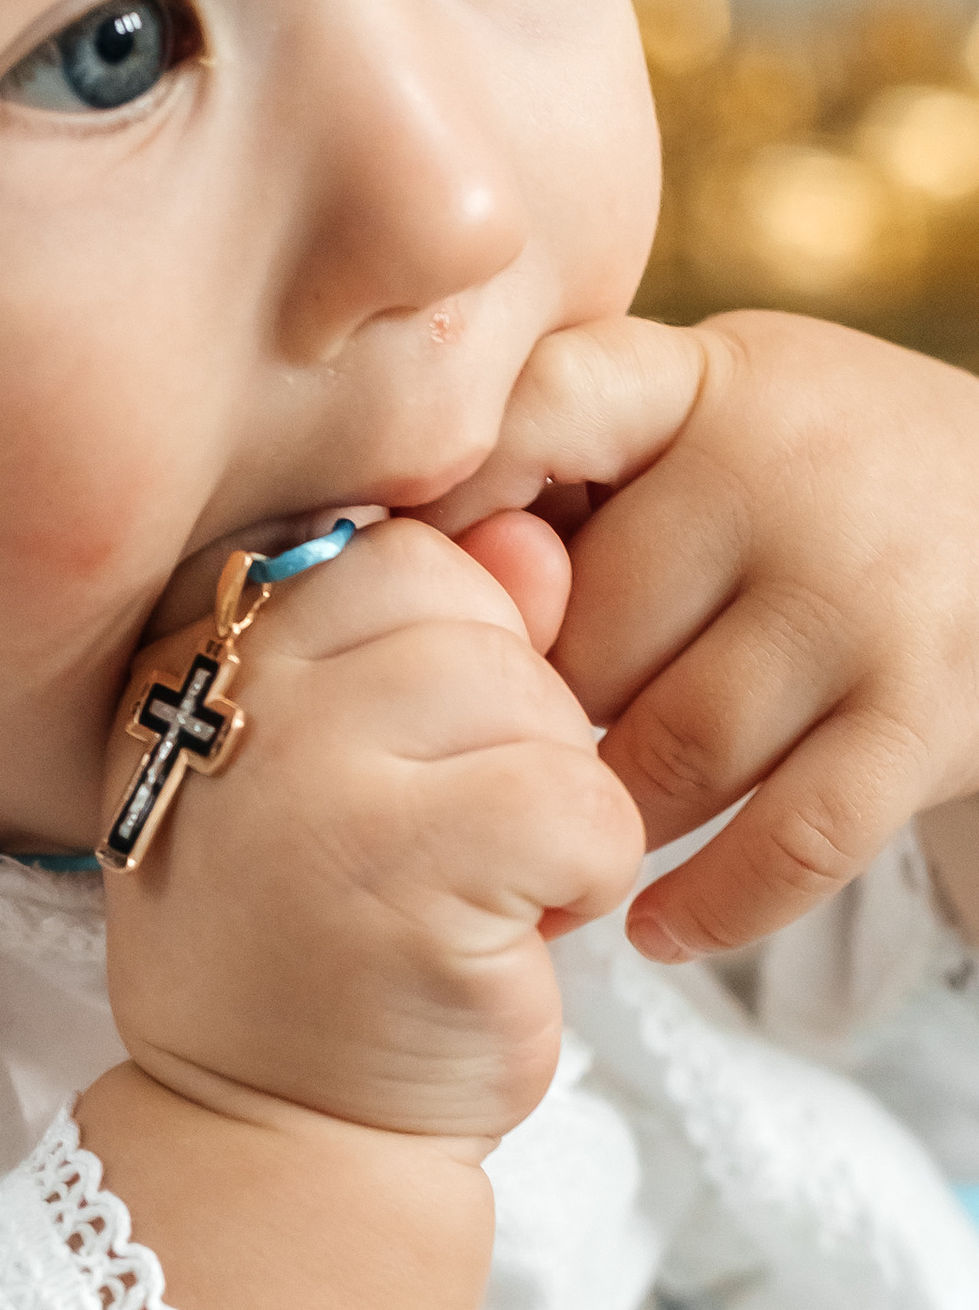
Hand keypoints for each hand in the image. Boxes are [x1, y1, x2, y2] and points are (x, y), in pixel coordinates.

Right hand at [99, 519, 642, 1145]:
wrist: (281, 1143)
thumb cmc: (322, 951)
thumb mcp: (352, 765)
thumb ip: (436, 636)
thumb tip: (535, 536)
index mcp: (196, 661)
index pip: (393, 558)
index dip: (453, 658)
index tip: (412, 770)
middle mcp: (230, 703)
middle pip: (475, 615)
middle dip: (509, 732)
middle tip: (447, 847)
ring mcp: (305, 783)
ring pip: (540, 704)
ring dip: (551, 810)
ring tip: (472, 893)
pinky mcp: (401, 873)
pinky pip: (584, 802)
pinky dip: (587, 877)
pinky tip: (515, 932)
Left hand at [427, 311, 978, 963]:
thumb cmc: (829, 490)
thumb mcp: (722, 421)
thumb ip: (579, 463)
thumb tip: (384, 560)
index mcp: (711, 384)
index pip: (540, 410)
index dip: (449, 505)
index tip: (396, 594)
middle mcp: (786, 476)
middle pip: (579, 634)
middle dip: (534, 720)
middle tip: (506, 770)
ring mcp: (863, 600)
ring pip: (661, 753)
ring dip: (606, 818)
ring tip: (576, 843)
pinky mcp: (927, 718)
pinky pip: (782, 843)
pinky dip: (708, 904)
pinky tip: (658, 925)